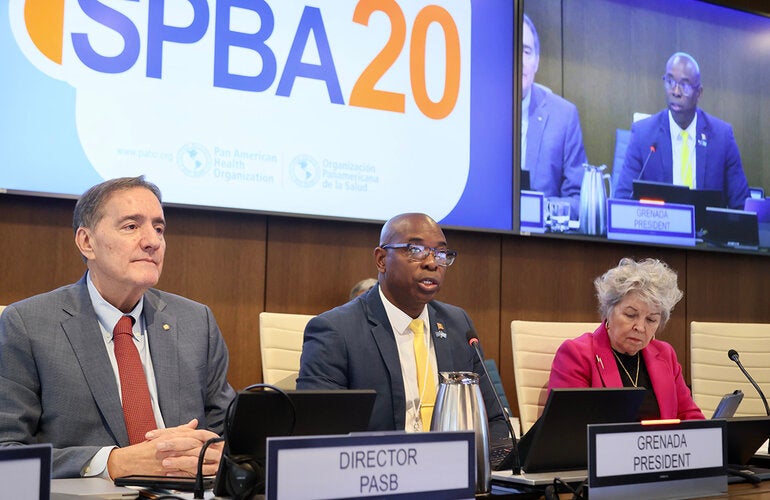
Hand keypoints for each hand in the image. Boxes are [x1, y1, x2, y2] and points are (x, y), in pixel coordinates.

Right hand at [108, 419, 223, 477]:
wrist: (129, 461)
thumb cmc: (145, 448)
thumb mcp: (164, 435)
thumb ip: (181, 429)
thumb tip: (194, 423)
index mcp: (173, 437)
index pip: (194, 434)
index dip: (207, 436)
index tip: (216, 438)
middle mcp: (172, 448)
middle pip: (195, 447)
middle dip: (209, 450)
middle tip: (220, 451)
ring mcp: (169, 460)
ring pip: (190, 460)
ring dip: (203, 461)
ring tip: (214, 463)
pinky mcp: (166, 471)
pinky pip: (182, 473)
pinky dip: (192, 472)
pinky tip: (200, 473)